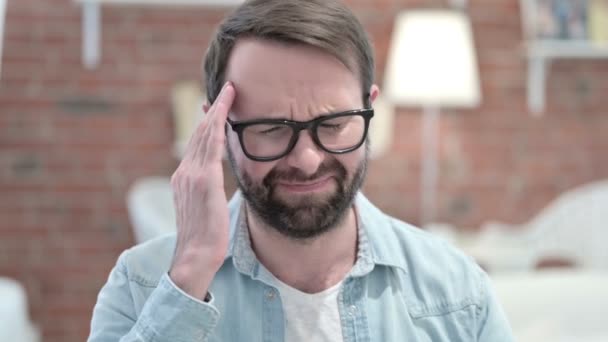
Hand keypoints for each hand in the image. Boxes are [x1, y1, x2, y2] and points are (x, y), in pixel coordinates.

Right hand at [169, 82, 235, 299]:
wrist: (196, 254)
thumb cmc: (206, 236)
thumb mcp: (206, 207)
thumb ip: (209, 189)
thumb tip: (218, 182)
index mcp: (183, 178)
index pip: (196, 143)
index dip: (207, 122)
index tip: (215, 106)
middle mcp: (184, 172)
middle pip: (199, 133)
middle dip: (213, 109)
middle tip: (225, 90)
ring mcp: (192, 175)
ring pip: (205, 134)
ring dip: (217, 111)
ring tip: (229, 93)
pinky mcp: (204, 180)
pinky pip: (211, 145)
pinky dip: (218, 125)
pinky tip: (225, 112)